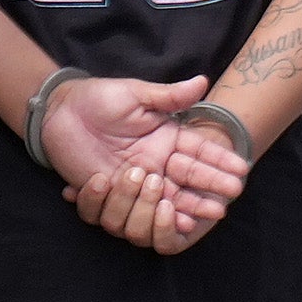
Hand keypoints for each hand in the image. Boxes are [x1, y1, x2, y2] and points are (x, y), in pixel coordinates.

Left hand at [35, 76, 246, 251]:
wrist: (60, 111)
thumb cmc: (99, 98)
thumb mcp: (135, 94)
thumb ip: (169, 96)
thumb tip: (203, 81)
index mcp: (165, 139)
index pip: (198, 153)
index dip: (219, 161)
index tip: (240, 169)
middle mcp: (155, 163)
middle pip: (188, 181)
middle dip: (211, 188)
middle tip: (231, 197)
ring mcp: (134, 181)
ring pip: (162, 200)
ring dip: (180, 204)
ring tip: (198, 211)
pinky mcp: (111, 193)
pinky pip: (130, 209)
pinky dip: (148, 215)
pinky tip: (168, 220)